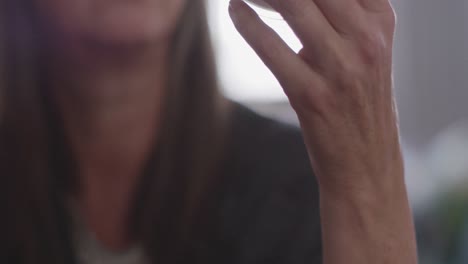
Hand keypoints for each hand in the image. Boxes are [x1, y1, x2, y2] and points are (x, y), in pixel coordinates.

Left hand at [229, 0, 399, 191]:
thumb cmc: (359, 104)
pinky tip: (236, 10)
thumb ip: (340, 19)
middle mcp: (366, 40)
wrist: (365, 163)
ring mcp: (341, 68)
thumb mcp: (364, 53)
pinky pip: (271, 45)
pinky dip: (247, 22)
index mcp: (381, 23)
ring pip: (293, 5)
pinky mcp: (311, 95)